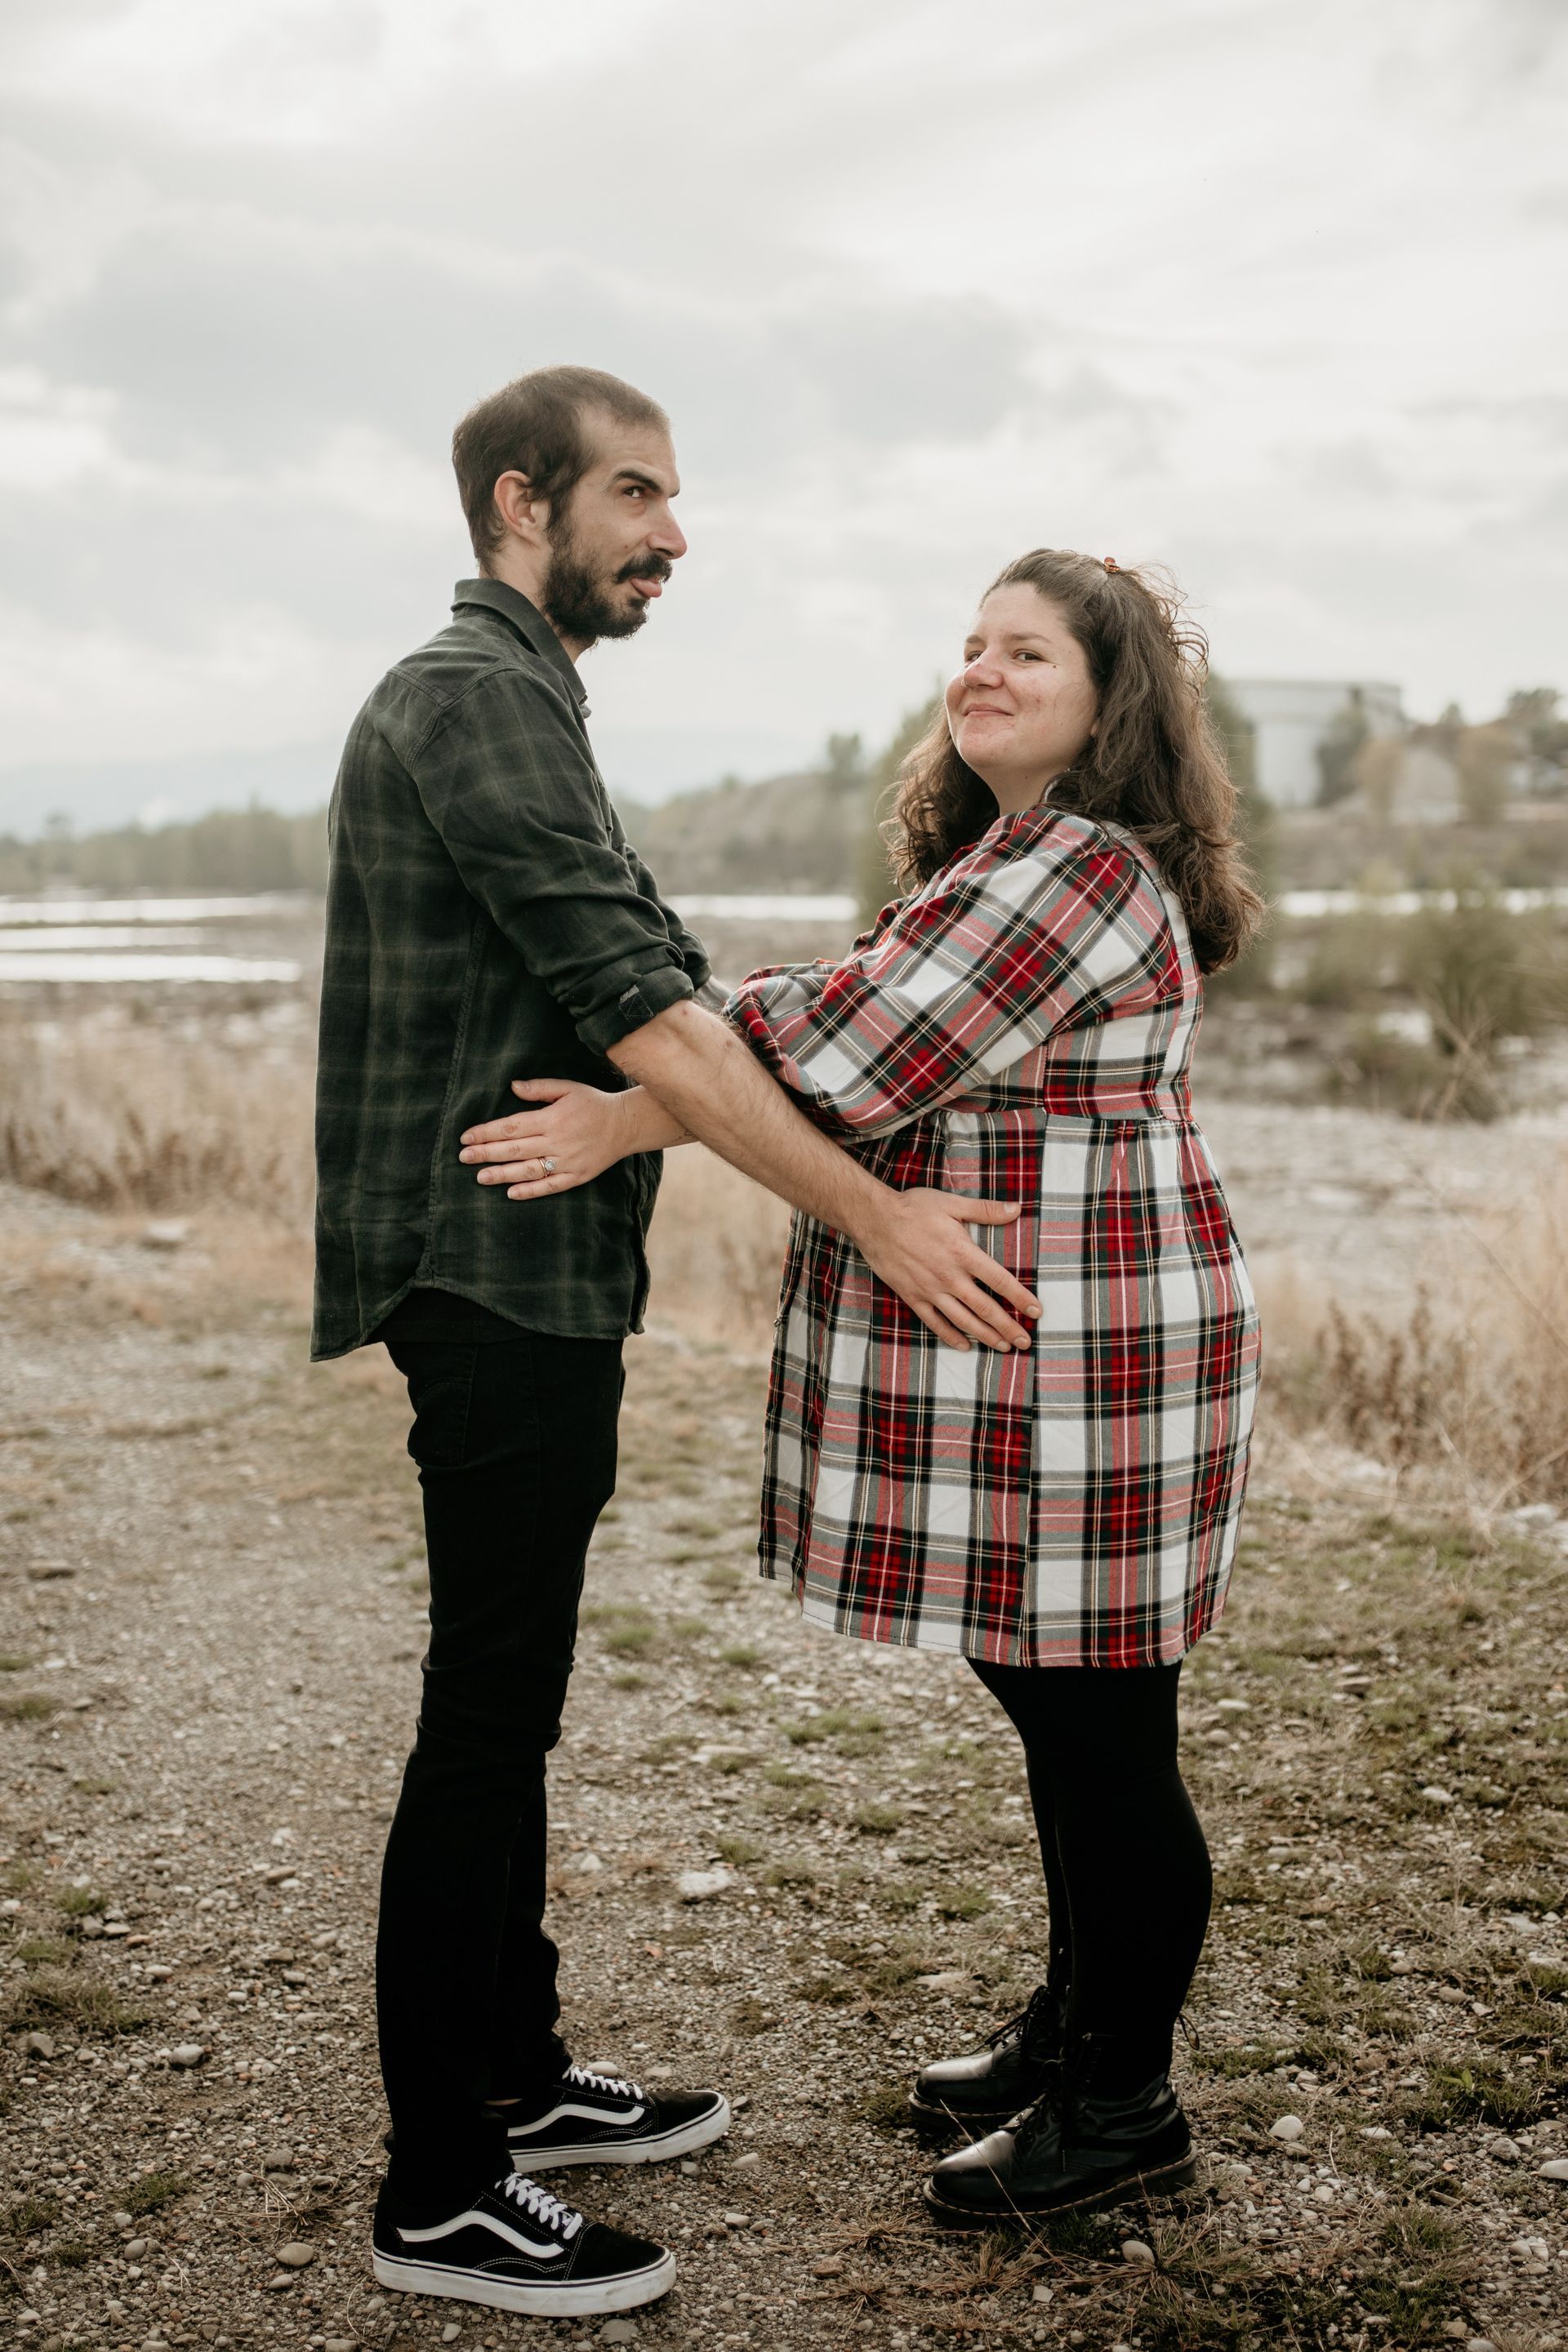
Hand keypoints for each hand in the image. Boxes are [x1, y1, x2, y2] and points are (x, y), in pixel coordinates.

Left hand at [459, 1080, 630, 1197]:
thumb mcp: (568, 1088)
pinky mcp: (577, 1176)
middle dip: (486, 1154)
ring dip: (502, 1174)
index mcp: (552, 1119)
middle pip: (515, 1150)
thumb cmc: (594, 1103)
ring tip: (480, 1177)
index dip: (486, 1132)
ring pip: (528, 1170)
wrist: (626, 1124)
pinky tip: (511, 1193)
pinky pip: (550, 1186)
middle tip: (463, 1158)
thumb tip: (512, 1087)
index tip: (466, 1138)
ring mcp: (567, 1161)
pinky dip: (530, 1191)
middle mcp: (557, 1142)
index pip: (511, 1127)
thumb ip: (539, 1088)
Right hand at [852, 1188, 1039, 1351]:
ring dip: (985, 1336)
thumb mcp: (951, 1204)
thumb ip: (986, 1211)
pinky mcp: (912, 1296)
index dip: (1020, 1298)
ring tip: (1003, 1347)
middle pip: (985, 1308)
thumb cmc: (913, 1208)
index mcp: (963, 1253)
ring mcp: (930, 1290)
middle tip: (1026, 1342)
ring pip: (963, 1320)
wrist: (873, 1220)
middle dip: (1008, 1327)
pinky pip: (934, 1322)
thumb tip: (1017, 1209)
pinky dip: (950, 1336)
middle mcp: (949, 1276)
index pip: (1000, 1281)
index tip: (1037, 1312)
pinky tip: (964, 1346)